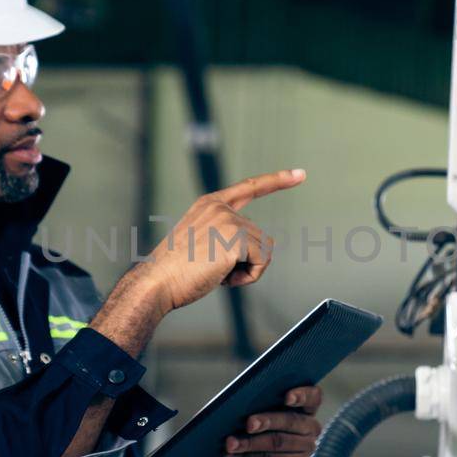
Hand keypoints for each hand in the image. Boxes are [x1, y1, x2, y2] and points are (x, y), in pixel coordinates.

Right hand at [143, 169, 305, 313]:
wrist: (157, 283)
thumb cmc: (175, 271)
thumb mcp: (200, 243)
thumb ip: (226, 237)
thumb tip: (262, 249)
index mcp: (209, 204)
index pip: (249, 187)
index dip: (277, 181)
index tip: (299, 174)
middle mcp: (220, 208)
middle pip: (259, 236)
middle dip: (244, 261)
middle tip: (213, 270)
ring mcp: (228, 220)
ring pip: (264, 250)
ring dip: (246, 270)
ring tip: (215, 273)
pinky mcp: (236, 237)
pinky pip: (263, 261)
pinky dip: (249, 277)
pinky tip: (224, 278)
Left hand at [196, 385, 322, 456]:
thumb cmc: (243, 429)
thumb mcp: (250, 412)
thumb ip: (255, 403)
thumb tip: (244, 402)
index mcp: (304, 406)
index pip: (313, 397)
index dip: (302, 395)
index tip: (286, 397)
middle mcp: (310, 428)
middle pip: (292, 421)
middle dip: (267, 421)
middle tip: (248, 423)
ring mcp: (304, 450)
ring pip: (278, 441)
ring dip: (250, 442)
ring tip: (230, 442)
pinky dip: (247, 455)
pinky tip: (231, 453)